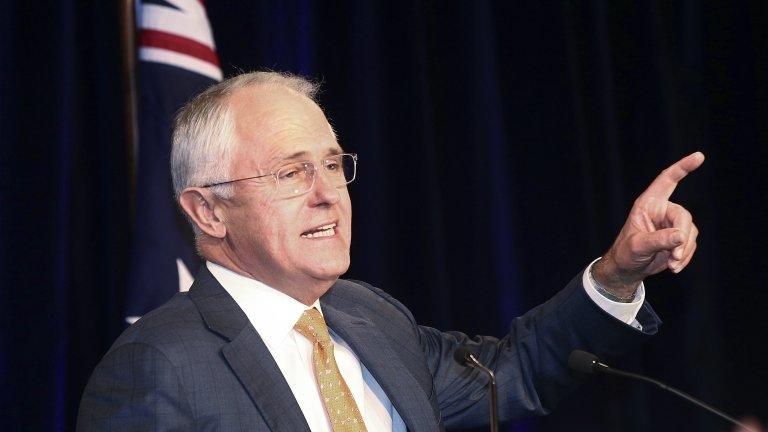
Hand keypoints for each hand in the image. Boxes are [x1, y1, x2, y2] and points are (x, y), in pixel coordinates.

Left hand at [593, 152, 704, 296]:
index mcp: (648, 204)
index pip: (667, 180)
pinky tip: (674, 267)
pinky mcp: (679, 238)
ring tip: (672, 264)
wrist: (628, 268)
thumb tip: (681, 235)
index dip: (682, 167)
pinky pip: (689, 244)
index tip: (699, 156)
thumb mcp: (638, 246)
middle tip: (675, 255)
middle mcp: (662, 210)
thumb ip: (658, 240)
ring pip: (689, 232)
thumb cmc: (626, 253)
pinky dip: (685, 257)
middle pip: (683, 216)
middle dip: (682, 237)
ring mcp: (672, 224)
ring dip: (683, 250)